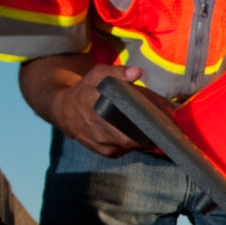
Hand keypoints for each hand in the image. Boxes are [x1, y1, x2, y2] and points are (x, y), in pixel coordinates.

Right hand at [19, 55, 165, 156]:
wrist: (64, 110)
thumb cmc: (85, 90)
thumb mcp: (98, 75)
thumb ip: (117, 72)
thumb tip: (138, 72)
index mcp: (97, 114)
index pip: (125, 134)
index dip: (144, 132)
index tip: (158, 126)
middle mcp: (98, 133)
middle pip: (130, 142)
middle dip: (148, 137)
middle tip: (162, 127)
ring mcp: (101, 145)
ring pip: (129, 148)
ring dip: (142, 141)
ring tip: (153, 130)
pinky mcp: (104, 152)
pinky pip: (124, 151)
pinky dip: (133, 145)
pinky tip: (140, 135)